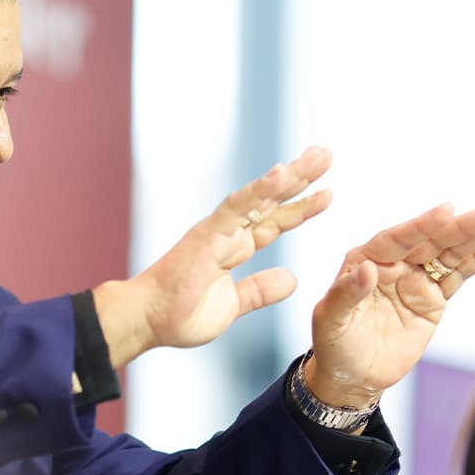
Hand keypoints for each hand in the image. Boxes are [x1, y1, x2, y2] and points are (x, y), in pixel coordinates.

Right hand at [93, 147, 334, 367]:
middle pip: (272, 201)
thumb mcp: (233, 306)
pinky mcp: (208, 234)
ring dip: (290, 175)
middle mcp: (228, 233)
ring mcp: (218, 230)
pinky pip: (236, 207)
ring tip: (318, 156)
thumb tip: (290, 279)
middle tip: (327, 154)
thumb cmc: (179, 316)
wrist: (147, 321)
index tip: (327, 193)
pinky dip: (259, 189)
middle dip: (301, 178)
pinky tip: (281, 173)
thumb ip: (259, 290)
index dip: (300, 208)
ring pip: (260, 196)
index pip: (274, 222)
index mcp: (233, 248)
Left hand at [303, 202, 474, 408]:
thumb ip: (347, 293)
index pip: (397, 239)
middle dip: (461, 227)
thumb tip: (368, 269)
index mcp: (366, 259)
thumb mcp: (331, 320)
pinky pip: (458, 276)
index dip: (422, 225)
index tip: (447, 210)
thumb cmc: (333, 344)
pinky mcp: (433, 298)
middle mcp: (394, 263)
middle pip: (430, 241)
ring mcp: (416, 279)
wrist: (352, 376)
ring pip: (449, 254)